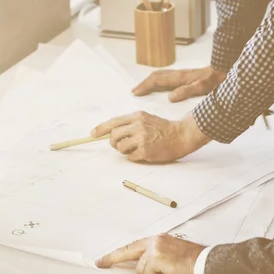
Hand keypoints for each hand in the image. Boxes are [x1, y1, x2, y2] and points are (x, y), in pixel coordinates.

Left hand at [91, 111, 211, 162]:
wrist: (181, 135)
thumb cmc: (162, 128)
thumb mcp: (146, 119)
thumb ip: (130, 124)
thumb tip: (110, 132)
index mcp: (136, 116)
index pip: (113, 122)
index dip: (101, 129)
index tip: (92, 134)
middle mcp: (138, 126)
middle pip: (113, 136)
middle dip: (113, 143)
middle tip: (119, 145)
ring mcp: (141, 138)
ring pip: (120, 147)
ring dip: (123, 150)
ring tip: (134, 149)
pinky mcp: (146, 151)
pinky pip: (130, 157)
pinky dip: (133, 157)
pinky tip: (143, 153)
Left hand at [95, 234, 205, 273]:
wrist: (206, 261)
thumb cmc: (192, 260)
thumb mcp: (170, 253)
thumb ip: (154, 256)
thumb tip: (140, 268)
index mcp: (157, 239)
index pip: (133, 246)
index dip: (118, 253)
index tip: (105, 259)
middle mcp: (154, 240)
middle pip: (127, 251)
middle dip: (112, 258)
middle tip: (100, 263)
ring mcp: (154, 248)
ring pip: (141, 269)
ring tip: (169, 271)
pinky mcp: (156, 257)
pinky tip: (170, 272)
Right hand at [132, 66, 226, 101]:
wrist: (228, 71)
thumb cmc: (216, 81)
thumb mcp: (202, 88)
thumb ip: (186, 91)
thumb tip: (169, 97)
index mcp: (180, 77)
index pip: (156, 79)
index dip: (145, 86)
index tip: (135, 93)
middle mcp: (179, 74)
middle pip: (156, 76)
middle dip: (144, 83)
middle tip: (134, 91)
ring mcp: (183, 75)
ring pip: (161, 76)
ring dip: (150, 82)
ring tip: (144, 89)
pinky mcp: (187, 77)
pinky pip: (168, 78)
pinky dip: (159, 82)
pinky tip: (162, 89)